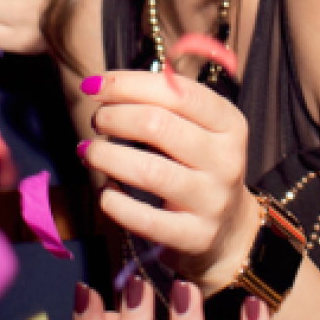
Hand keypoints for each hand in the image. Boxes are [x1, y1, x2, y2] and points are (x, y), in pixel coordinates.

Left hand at [79, 71, 262, 290]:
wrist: (230, 232)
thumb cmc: (200, 166)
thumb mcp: (199, 129)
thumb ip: (163, 103)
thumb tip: (105, 84)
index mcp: (229, 123)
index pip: (178, 92)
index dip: (130, 84)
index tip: (94, 84)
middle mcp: (226, 159)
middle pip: (160, 125)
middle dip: (115, 117)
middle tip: (96, 120)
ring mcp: (212, 200)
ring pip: (150, 171)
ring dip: (108, 156)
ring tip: (88, 151)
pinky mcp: (195, 236)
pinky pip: (147, 220)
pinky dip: (117, 203)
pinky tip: (104, 192)